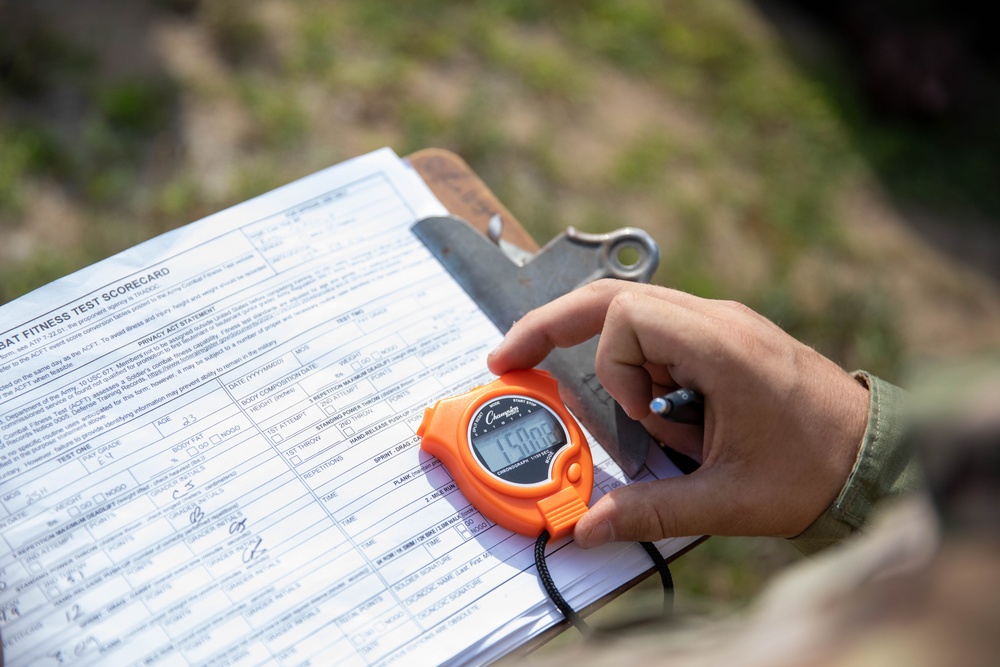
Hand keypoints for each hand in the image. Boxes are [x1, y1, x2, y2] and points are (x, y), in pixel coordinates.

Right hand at [487, 280, 869, 546]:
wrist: (876, 455)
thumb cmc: (813, 471)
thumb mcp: (727, 500)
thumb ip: (651, 511)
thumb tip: (586, 528)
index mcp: (722, 346)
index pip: (625, 314)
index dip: (612, 368)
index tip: (638, 417)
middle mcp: (718, 320)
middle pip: (613, 295)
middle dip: (555, 324)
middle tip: (511, 357)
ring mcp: (723, 323)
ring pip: (635, 311)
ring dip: (619, 362)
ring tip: (653, 420)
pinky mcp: (726, 337)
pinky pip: (661, 330)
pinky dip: (640, 364)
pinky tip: (664, 409)